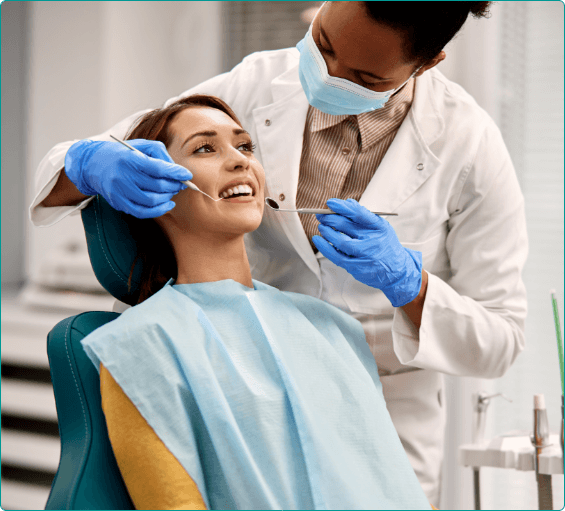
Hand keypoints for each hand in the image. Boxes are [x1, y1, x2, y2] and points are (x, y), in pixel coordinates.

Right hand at [65, 139, 192, 217]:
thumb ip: (160, 154)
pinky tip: (167, 205)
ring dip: (167, 198)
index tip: (187, 175)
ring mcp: (120, 191)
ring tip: (172, 192)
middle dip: (174, 186)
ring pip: (151, 201)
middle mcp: (123, 176)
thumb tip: (176, 169)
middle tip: (181, 184)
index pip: (158, 168)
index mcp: (130, 159)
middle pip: (157, 186)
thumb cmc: (122, 154)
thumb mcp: (140, 146)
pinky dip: (158, 211)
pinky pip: (142, 212)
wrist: (92, 164)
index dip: (175, 173)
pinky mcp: (118, 203)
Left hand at [312, 198, 422, 306]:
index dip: (342, 207)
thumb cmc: (385, 245)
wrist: (397, 271)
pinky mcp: (356, 267)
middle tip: (321, 215)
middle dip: (329, 218)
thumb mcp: (381, 227)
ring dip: (327, 232)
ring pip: (340, 241)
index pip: (358, 213)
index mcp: (379, 227)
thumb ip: (364, 216)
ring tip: (321, 226)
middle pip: (346, 226)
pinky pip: (336, 256)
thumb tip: (347, 203)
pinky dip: (324, 247)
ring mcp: (364, 255)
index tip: (330, 203)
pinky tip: (318, 240)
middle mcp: (372, 240)